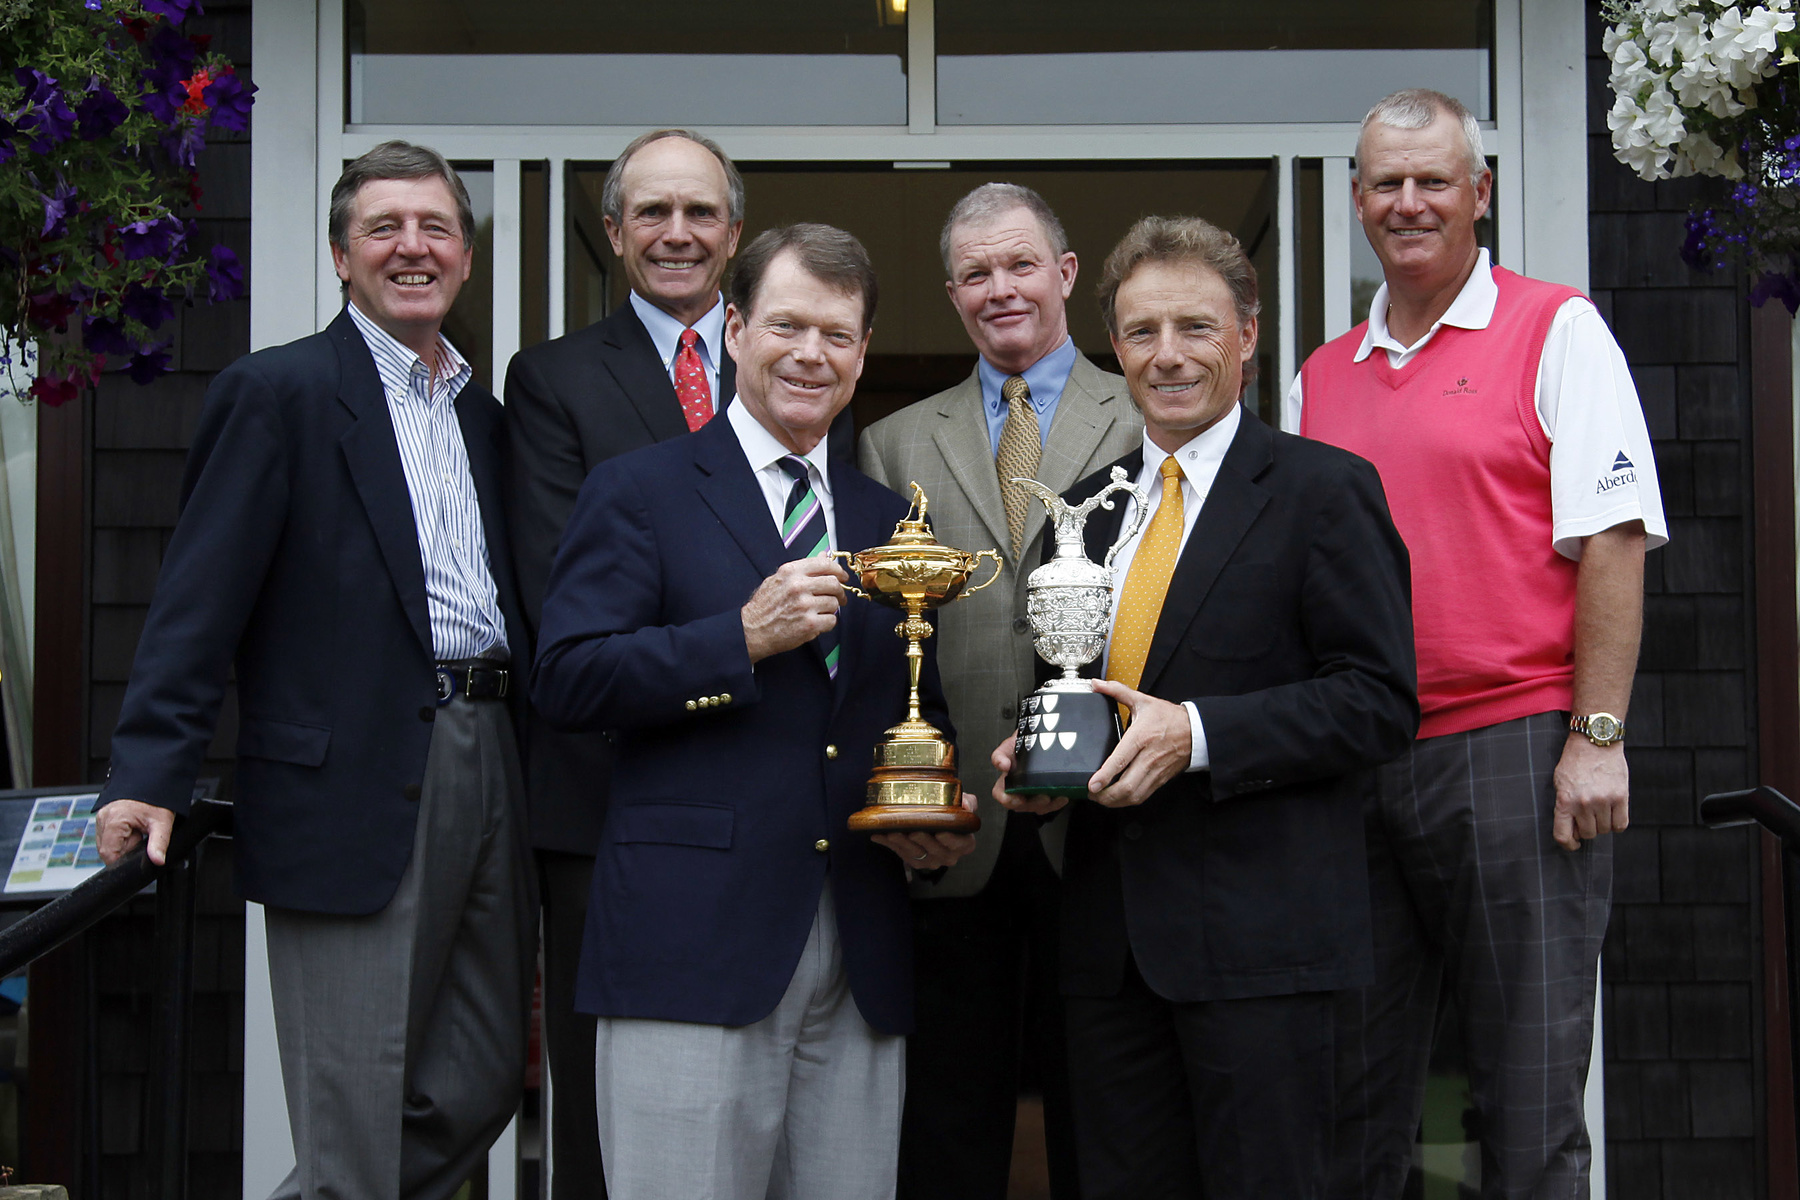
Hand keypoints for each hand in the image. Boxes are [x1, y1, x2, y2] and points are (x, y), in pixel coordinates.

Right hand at [96, 799, 175, 866]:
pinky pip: (109, 835)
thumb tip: (158, 861)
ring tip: (138, 831)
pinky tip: (133, 828)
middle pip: (107, 850)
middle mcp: (103, 818)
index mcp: (114, 820)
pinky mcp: (104, 817)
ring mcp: (101, 817)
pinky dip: (121, 836)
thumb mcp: (162, 823)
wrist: (153, 779)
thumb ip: (159, 844)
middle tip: (141, 838)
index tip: (136, 857)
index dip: (122, 860)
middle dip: (125, 850)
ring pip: (108, 843)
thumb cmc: (157, 798)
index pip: (108, 854)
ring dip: (123, 843)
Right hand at [742, 558, 847, 663]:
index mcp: (791, 572)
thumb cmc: (763, 607)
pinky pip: (831, 620)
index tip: (842, 576)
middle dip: (840, 591)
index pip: (824, 564)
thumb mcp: (778, 580)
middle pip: (833, 583)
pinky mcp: (809, 624)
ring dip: (831, 609)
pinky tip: (816, 623)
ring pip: (834, 603)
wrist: (751, 631)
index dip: (838, 570)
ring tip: (820, 612)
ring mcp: (805, 605)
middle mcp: (798, 586)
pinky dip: (827, 623)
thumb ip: (802, 569)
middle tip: (840, 597)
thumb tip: (823, 555)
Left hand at [873, 793, 978, 869]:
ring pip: (916, 854)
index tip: (941, 832)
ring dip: (902, 843)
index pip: (960, 844)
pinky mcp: (914, 861)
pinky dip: (888, 844)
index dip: (951, 840)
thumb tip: (966, 805)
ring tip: (892, 832)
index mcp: (964, 844)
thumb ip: (967, 802)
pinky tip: (878, 834)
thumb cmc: (951, 813)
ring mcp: (930, 860)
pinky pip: (900, 854)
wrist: (936, 821)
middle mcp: (948, 855)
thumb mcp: (963, 804)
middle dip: (923, 841)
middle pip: (936, 851)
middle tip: (913, 831)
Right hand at [991, 733, 1068, 814]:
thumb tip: (1002, 765)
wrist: (1041, 740)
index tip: (1019, 799)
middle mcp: (1019, 791)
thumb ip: (1000, 756)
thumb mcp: (1008, 746)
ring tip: (1057, 794)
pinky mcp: (1049, 796)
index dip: (1009, 801)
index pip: (1002, 796)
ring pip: (1038, 808)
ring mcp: (1034, 795)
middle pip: (1023, 806)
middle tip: (1044, 797)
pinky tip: (1063, 796)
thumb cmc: (1023, 745)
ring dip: (1048, 805)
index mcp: (1006, 782)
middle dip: (1034, 804)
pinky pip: (1052, 805)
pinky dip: (1058, 802)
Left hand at [1084, 679, 1190, 807]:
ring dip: (1115, 801)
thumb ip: (1117, 691)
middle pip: (1127, 785)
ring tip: (1100, 798)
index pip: (1121, 759)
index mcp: (1142, 736)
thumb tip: (1096, 684)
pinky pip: (1142, 796)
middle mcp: (1148, 757)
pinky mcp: (1160, 779)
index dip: (1105, 775)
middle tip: (1091, 794)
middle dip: (1106, 796)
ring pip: (1134, 795)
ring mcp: (1156, 771)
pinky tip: (1116, 798)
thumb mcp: (1143, 700)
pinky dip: (1127, 801)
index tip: (1092, 784)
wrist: (1196, 731)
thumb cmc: (1169, 717)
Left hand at [1552, 734, 1628, 849]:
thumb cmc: (1574, 762)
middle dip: (1587, 830)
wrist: (1595, 743)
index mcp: (1564, 801)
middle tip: (1588, 818)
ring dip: (1602, 825)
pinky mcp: (1621, 797)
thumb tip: (1571, 831)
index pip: (1563, 835)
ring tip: (1599, 811)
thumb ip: (1564, 806)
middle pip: (1588, 834)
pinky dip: (1617, 824)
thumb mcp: (1560, 783)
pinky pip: (1621, 825)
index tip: (1573, 844)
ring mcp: (1603, 801)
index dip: (1568, 845)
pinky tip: (1612, 815)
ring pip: (1605, 830)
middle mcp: (1584, 804)